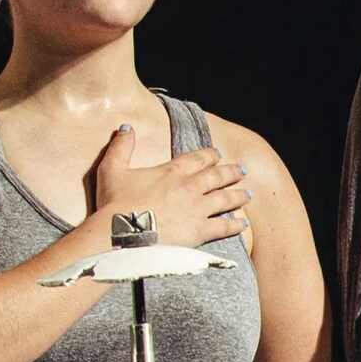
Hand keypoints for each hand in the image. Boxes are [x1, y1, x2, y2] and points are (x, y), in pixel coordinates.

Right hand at [82, 122, 249, 250]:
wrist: (121, 234)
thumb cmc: (114, 203)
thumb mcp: (112, 168)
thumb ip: (121, 146)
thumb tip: (125, 127)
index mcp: (172, 171)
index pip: (197, 158)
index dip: (209, 155)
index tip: (218, 154)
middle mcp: (189, 187)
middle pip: (217, 177)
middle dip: (231, 172)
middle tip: (242, 170)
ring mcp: (197, 209)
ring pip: (225, 199)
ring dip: (238, 196)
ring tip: (248, 194)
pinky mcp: (200, 231)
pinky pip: (223, 227)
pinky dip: (235, 225)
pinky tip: (243, 225)